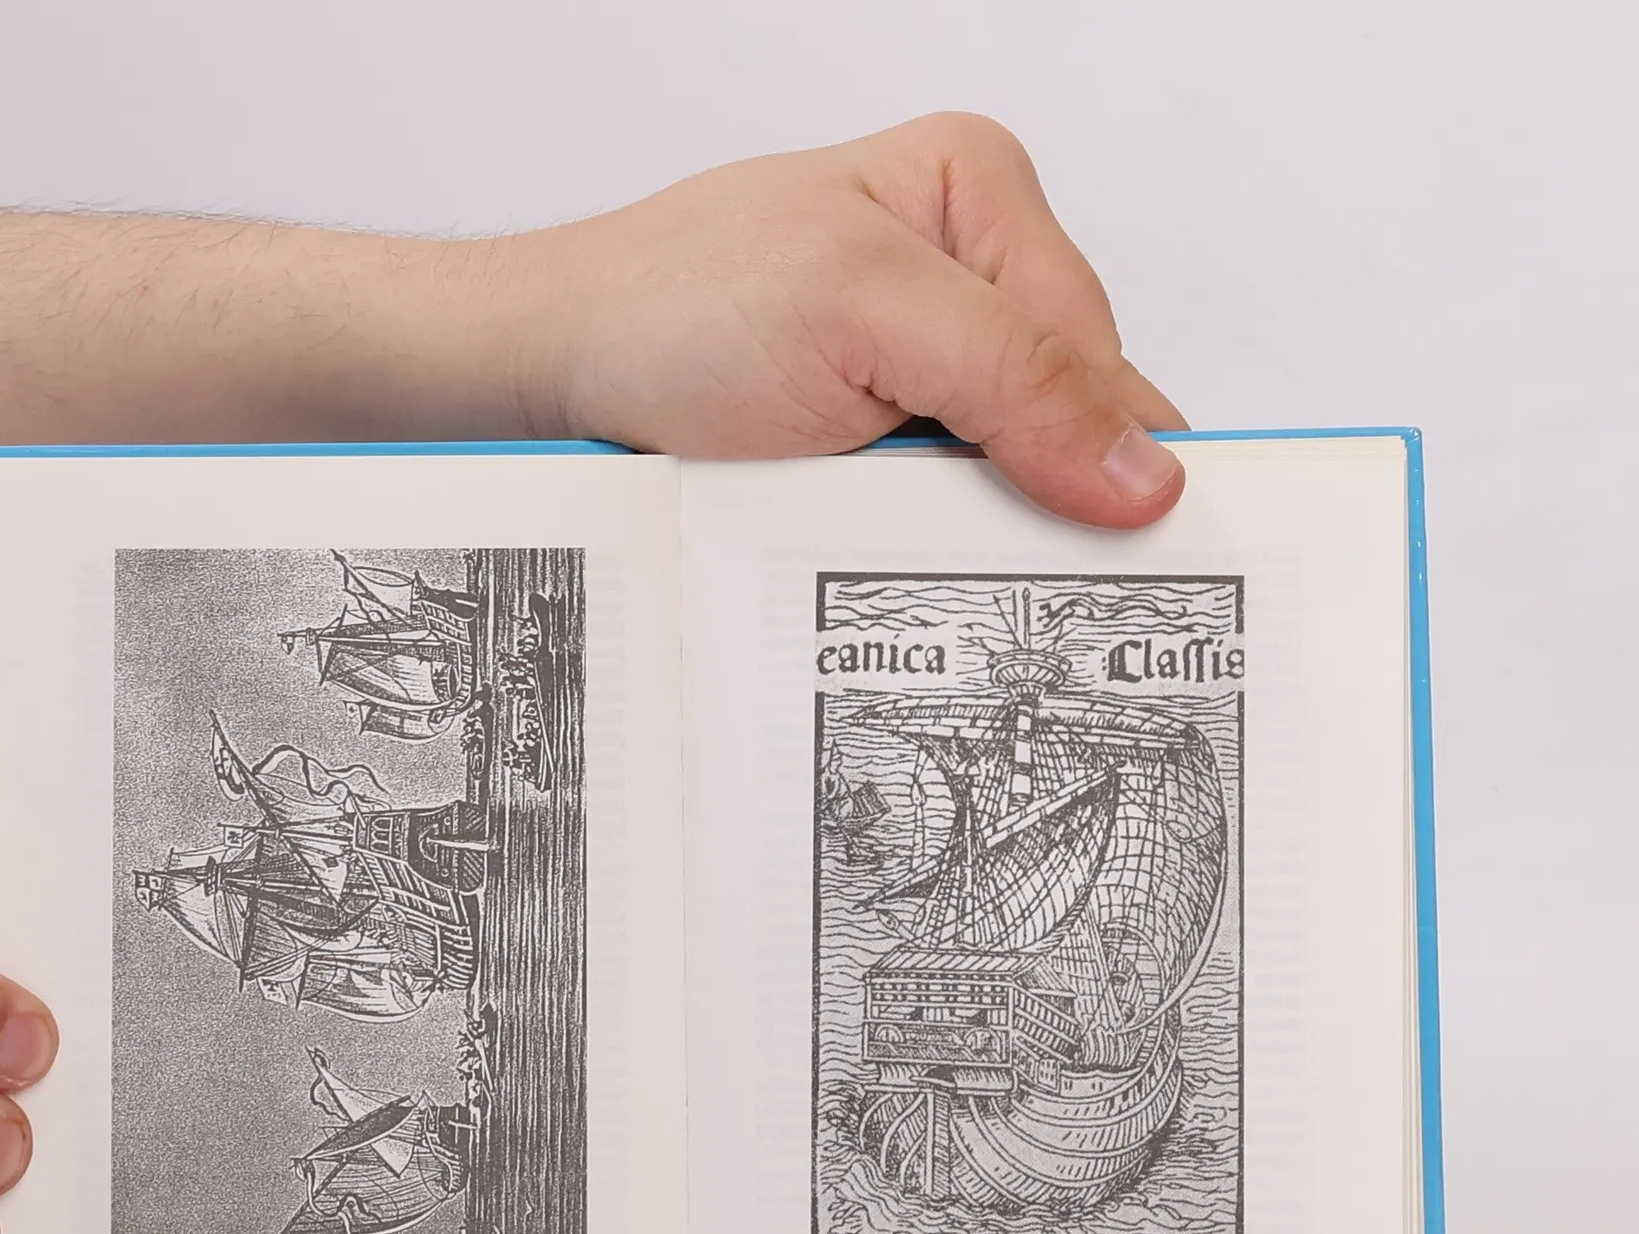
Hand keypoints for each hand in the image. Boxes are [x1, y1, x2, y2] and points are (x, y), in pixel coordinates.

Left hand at [520, 113, 1186, 527]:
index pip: (1101, 349)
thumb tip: (1140, 467)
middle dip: (1040, 496)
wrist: (558, 375)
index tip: (1137, 553)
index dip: (1116, 454)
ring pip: (1008, 485)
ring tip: (923, 555)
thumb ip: (1011, 375)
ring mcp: (920, 374)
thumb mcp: (859, 309)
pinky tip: (896, 562)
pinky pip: (940, 517)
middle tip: (1018, 569)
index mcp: (979, 199)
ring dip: (974, 535)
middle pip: (1065, 422)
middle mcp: (962, 283)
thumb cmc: (670, 307)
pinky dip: (925, 551)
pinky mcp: (878, 447)